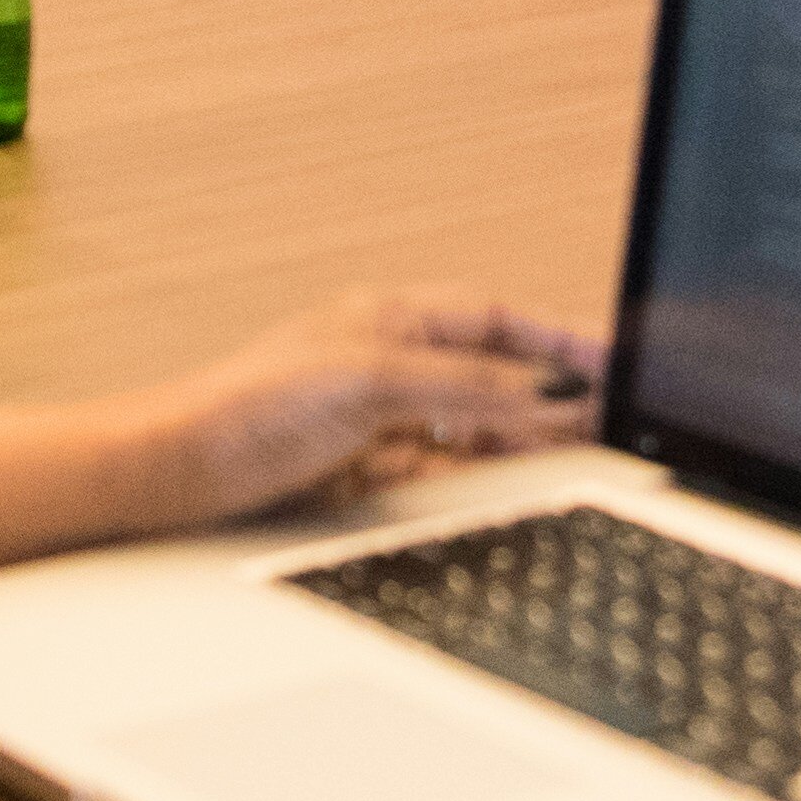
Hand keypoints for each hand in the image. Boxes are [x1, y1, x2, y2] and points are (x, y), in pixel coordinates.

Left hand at [126, 291, 603, 528]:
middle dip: (554, 393)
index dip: (557, 341)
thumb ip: (466, 384)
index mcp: (393, 318)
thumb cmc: (253, 405)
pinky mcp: (369, 468)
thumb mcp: (373, 381)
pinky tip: (517, 481)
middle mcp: (392, 362)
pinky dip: (485, 473)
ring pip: (477, 425)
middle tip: (617, 418)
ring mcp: (383, 417)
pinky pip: (447, 467)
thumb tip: (546, 388)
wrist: (184, 471)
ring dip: (527, 437)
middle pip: (495, 374)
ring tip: (585, 450)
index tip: (613, 364)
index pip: (496, 321)